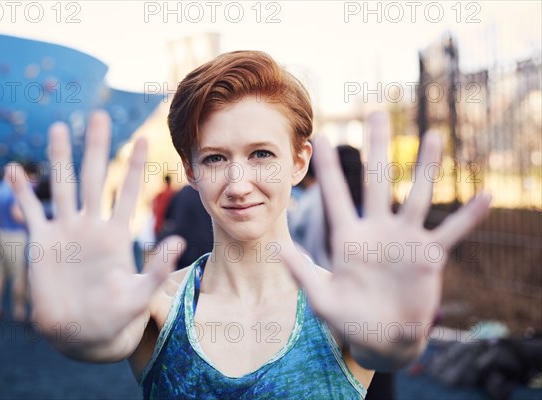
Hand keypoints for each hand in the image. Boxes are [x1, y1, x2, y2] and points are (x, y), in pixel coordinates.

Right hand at [8, 111, 182, 342]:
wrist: (83, 333)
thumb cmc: (116, 316)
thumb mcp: (140, 293)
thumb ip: (158, 268)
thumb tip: (179, 241)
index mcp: (116, 234)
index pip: (127, 192)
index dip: (135, 166)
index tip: (144, 139)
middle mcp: (91, 226)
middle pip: (94, 178)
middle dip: (96, 147)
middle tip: (99, 115)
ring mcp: (66, 231)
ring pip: (62, 186)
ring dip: (58, 158)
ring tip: (57, 127)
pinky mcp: (42, 243)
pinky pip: (31, 211)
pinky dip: (22, 192)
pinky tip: (15, 170)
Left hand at [281, 112, 491, 366]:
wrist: (382, 340)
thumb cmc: (348, 320)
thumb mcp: (322, 299)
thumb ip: (301, 272)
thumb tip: (276, 246)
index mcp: (347, 238)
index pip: (335, 195)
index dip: (327, 168)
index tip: (319, 137)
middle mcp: (376, 230)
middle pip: (377, 182)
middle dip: (377, 148)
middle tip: (376, 113)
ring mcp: (404, 240)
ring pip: (416, 196)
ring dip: (426, 167)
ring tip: (433, 135)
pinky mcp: (429, 256)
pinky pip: (452, 232)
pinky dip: (468, 216)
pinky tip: (486, 195)